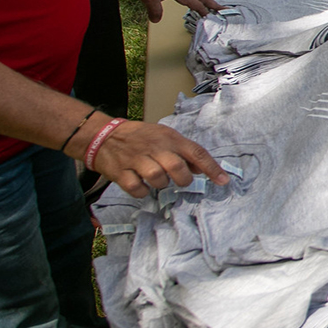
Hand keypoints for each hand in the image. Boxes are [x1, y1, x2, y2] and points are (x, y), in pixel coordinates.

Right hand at [77, 117, 228, 197]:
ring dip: (161, 185)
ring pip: (157, 178)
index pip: (196, 152)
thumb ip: (183, 151)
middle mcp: (155, 147)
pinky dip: (142, 191)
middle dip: (183, 180)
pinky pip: (137, 188)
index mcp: (169, 138)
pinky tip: (140, 185)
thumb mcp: (164, 136)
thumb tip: (202, 168)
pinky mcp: (121, 172)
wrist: (104, 136)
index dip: (212, 168)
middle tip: (180, 181)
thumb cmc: (141, 137)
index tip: (223, 182)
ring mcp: (136, 159)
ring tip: (157, 180)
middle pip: (177, 168)